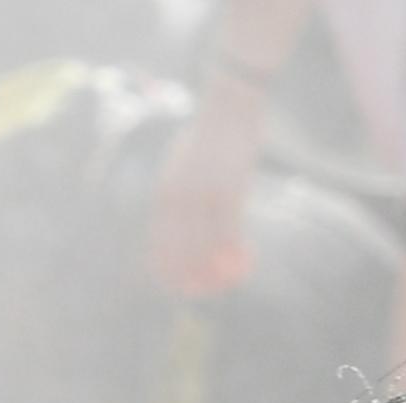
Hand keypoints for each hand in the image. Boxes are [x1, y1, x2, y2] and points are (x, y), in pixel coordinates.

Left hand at [148, 100, 263, 295]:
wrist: (228, 107)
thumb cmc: (208, 135)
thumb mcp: (182, 166)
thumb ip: (178, 193)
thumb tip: (174, 215)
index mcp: (164, 192)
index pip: (158, 243)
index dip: (165, 270)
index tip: (175, 287)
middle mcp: (178, 199)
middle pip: (180, 254)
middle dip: (190, 279)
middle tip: (203, 293)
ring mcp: (203, 199)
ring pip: (205, 250)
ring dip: (216, 272)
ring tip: (225, 283)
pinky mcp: (229, 194)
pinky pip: (230, 236)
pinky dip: (238, 253)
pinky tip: (247, 259)